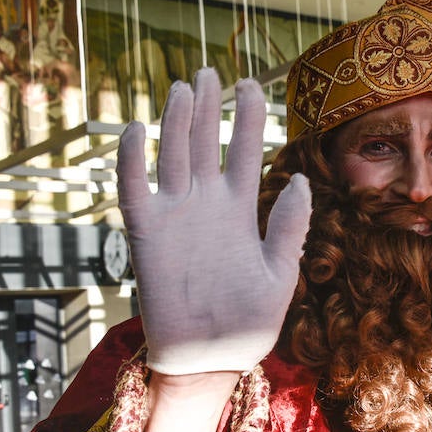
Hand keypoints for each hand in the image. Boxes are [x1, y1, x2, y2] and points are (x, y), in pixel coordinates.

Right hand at [116, 69, 311, 375]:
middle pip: (205, 141)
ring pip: (173, 155)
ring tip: (185, 88)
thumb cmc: (248, 322)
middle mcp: (206, 204)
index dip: (247, 115)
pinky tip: (137, 129)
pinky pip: (134, 189)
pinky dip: (132, 160)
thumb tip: (299, 179)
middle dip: (209, 106)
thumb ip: (288, 227)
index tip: (253, 83)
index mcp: (240, 209)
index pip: (243, 149)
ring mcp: (175, 215)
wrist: (210, 359)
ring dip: (177, 121)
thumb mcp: (281, 273)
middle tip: (211, 71)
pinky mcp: (146, 233)